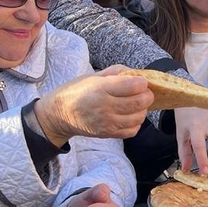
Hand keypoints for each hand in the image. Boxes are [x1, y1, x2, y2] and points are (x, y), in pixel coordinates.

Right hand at [35, 65, 152, 145]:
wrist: (59, 115)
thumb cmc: (76, 91)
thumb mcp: (93, 75)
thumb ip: (117, 72)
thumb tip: (137, 73)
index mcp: (101, 88)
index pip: (134, 86)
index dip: (143, 82)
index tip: (141, 81)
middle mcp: (105, 107)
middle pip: (140, 102)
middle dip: (147, 95)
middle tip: (143, 92)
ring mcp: (107, 123)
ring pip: (139, 117)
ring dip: (142, 109)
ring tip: (136, 104)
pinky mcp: (108, 134)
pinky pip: (132, 130)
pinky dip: (136, 122)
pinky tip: (130, 116)